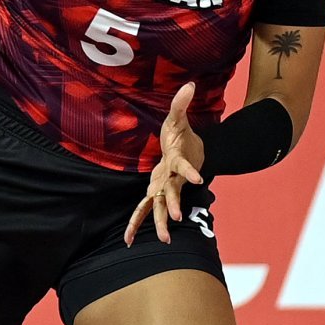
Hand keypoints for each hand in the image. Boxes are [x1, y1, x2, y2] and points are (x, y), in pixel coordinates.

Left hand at [124, 82, 205, 245]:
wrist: (190, 154)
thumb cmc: (181, 136)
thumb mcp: (179, 118)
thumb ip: (182, 104)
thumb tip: (190, 84)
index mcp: (178, 160)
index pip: (184, 166)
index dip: (190, 171)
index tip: (198, 180)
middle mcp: (172, 177)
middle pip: (172, 191)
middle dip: (172, 203)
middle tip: (175, 217)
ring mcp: (165, 186)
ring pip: (160, 206)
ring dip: (160, 222)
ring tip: (164, 239)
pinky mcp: (156, 191)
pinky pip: (143, 209)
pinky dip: (136, 224)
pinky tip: (127, 240)